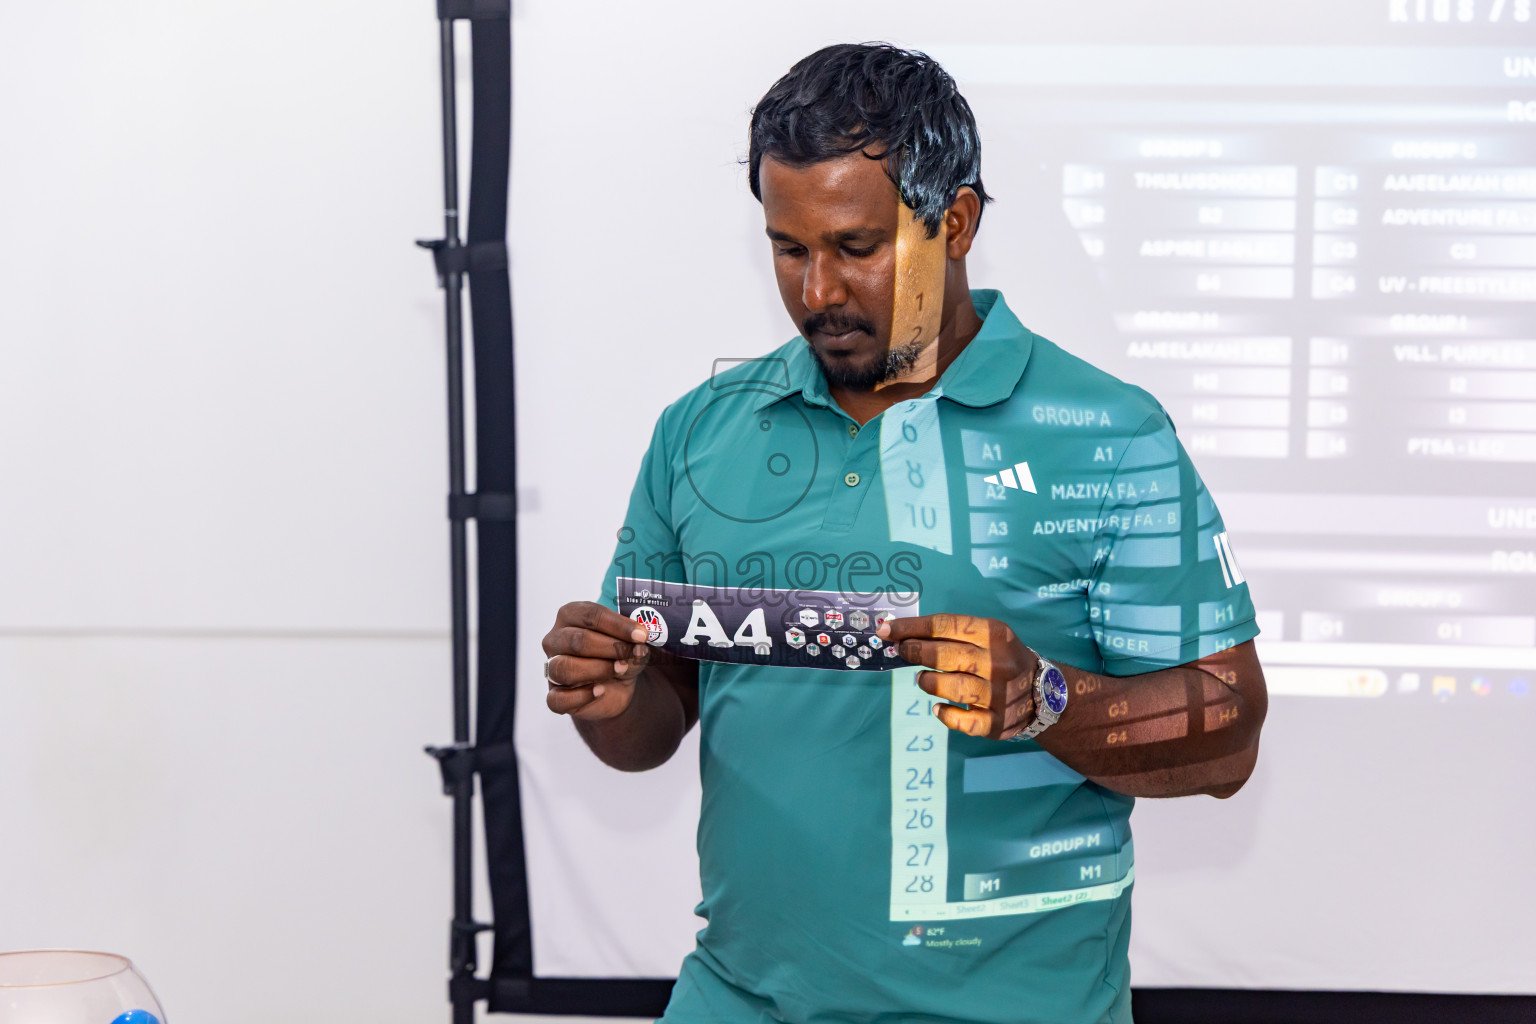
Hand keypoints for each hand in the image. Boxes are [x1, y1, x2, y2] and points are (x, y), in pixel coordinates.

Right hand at [541, 601, 650, 720]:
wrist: (616, 687)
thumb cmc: (618, 656)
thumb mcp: (632, 645)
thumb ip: (635, 644)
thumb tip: (639, 646)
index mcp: (571, 616)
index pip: (590, 615)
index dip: (618, 625)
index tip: (641, 635)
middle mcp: (555, 639)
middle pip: (577, 640)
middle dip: (610, 647)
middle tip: (632, 653)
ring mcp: (551, 667)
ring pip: (564, 668)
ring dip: (597, 669)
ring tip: (620, 669)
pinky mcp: (554, 695)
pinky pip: (558, 698)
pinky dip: (581, 696)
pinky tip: (600, 691)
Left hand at [878, 613, 1039, 739]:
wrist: (1045, 691)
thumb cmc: (1001, 657)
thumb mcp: (987, 635)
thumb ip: (950, 634)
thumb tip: (900, 633)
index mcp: (994, 634)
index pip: (945, 626)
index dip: (911, 627)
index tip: (886, 630)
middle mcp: (998, 662)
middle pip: (946, 656)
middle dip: (915, 652)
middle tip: (902, 652)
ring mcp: (999, 694)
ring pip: (952, 688)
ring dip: (929, 682)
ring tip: (923, 679)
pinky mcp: (998, 723)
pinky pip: (964, 722)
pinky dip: (946, 715)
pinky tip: (939, 707)